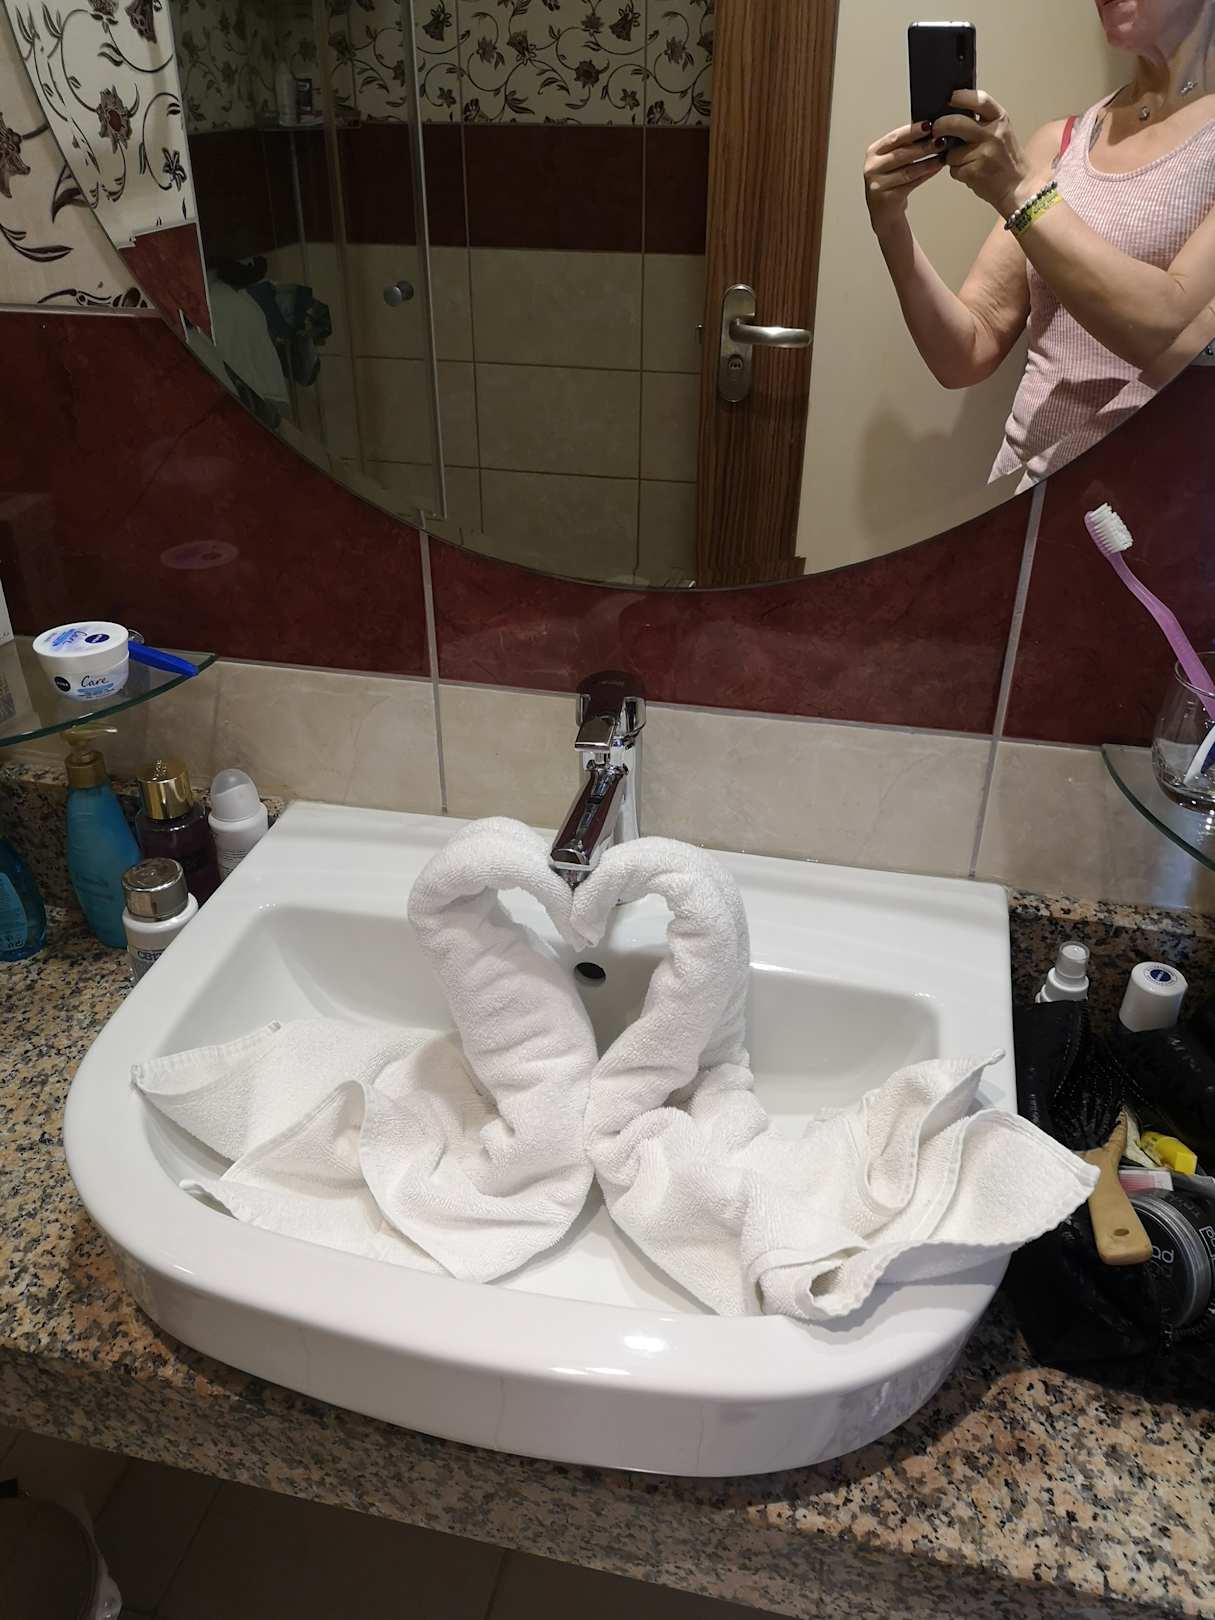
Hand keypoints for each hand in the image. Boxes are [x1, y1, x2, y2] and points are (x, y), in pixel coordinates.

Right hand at [863, 121, 945, 236]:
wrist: (884, 211)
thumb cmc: (891, 181)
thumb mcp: (893, 160)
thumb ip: (905, 145)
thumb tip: (929, 128)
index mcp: (873, 152)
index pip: (894, 137)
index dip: (912, 131)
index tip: (930, 125)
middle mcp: (872, 167)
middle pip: (901, 154)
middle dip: (924, 146)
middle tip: (941, 140)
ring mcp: (877, 184)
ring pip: (908, 170)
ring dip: (928, 162)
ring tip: (943, 156)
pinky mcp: (886, 199)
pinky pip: (910, 184)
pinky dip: (926, 175)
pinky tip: (936, 168)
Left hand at [933, 90, 1037, 217]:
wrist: (1019, 186)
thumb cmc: (1006, 159)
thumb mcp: (1000, 132)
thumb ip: (981, 122)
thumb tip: (952, 113)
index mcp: (1000, 119)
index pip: (979, 100)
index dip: (961, 97)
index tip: (949, 98)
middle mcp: (993, 134)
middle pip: (956, 123)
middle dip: (940, 125)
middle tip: (936, 129)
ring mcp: (983, 153)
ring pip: (951, 152)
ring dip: (952, 158)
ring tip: (967, 161)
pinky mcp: (974, 172)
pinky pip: (953, 170)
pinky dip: (957, 172)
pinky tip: (971, 173)